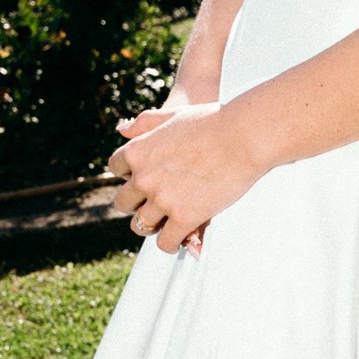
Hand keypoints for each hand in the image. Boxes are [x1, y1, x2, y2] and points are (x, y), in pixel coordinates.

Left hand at [106, 100, 263, 253]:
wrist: (243, 137)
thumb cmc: (212, 122)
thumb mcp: (172, 115)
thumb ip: (145, 123)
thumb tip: (122, 130)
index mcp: (137, 151)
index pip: (116, 168)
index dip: (130, 173)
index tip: (145, 176)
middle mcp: (144, 178)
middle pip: (123, 202)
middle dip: (136, 203)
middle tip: (153, 204)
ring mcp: (162, 200)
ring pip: (140, 226)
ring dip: (153, 225)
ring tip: (167, 223)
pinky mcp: (184, 218)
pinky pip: (165, 243)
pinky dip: (171, 244)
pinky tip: (180, 238)